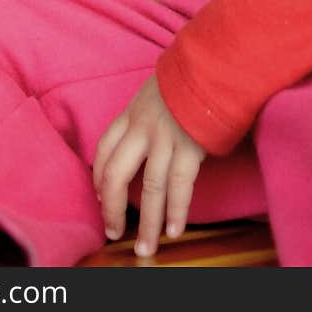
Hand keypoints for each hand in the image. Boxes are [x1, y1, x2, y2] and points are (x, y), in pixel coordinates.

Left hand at [93, 75, 205, 258]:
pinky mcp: (190, 146)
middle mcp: (143, 127)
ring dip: (147, 223)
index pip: (103, 151)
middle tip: (113, 232)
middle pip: (116, 174)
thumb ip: (145, 115)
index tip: (100, 198)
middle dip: (112, 208)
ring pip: (149, 188)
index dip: (98, 179)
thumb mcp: (155, 91)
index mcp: (131, 113)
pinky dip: (176, 211)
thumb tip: (141, 142)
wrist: (213, 62)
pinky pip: (179, 186)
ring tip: (145, 248)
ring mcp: (166, 138)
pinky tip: (173, 230)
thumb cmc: (188, 77)